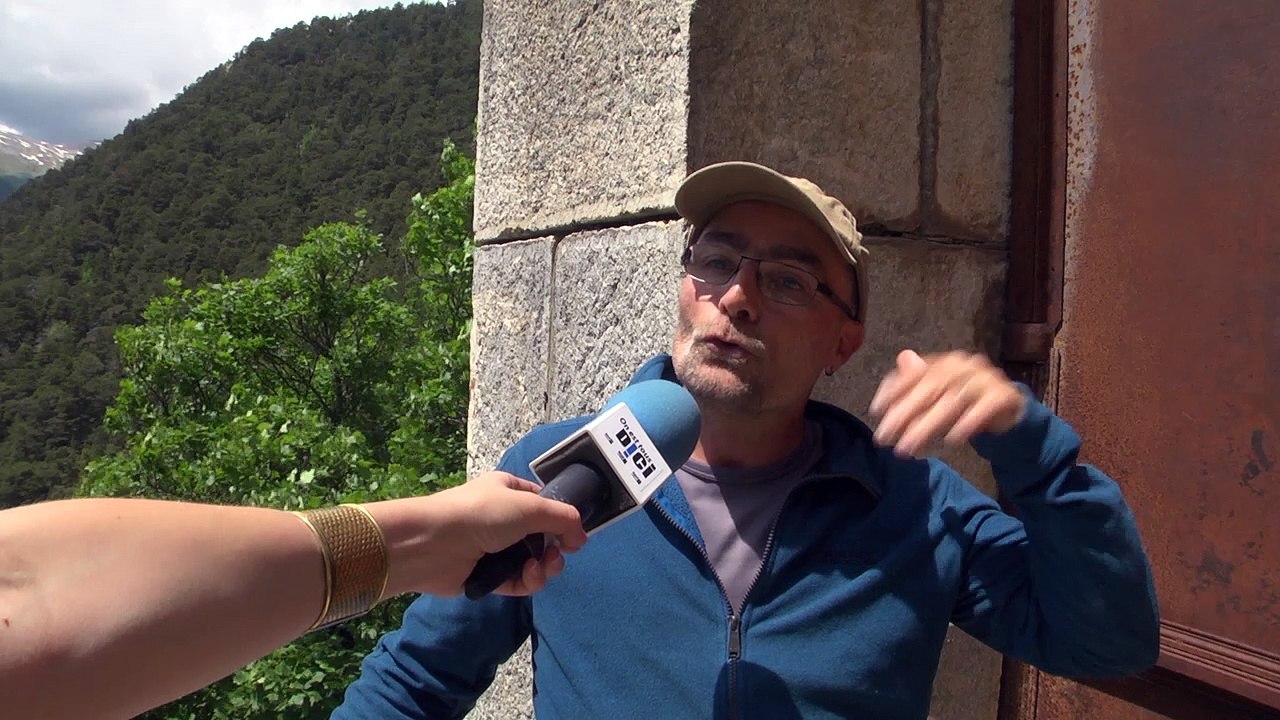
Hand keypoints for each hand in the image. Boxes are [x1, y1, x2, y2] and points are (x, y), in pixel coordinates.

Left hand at [377, 472, 588, 597]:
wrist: (432, 543)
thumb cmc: (482, 513)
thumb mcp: (529, 506)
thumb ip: (563, 518)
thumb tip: (581, 537)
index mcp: (508, 492)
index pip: (543, 504)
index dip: (561, 520)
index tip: (574, 536)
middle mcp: (501, 519)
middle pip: (541, 537)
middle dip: (554, 549)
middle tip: (556, 556)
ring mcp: (493, 549)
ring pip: (532, 562)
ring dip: (543, 568)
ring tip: (540, 568)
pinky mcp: (486, 576)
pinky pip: (517, 581)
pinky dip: (527, 582)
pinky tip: (529, 577)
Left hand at [869, 349, 1025, 457]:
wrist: (1010, 410)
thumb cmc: (965, 403)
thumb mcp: (938, 397)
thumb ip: (918, 385)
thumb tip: (902, 358)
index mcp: (945, 363)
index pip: (915, 373)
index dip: (894, 390)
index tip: (875, 411)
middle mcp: (964, 365)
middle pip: (930, 389)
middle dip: (904, 414)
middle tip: (884, 437)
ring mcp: (986, 379)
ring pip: (952, 402)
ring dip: (927, 427)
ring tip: (908, 448)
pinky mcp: (1005, 395)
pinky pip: (983, 409)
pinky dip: (967, 424)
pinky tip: (951, 440)